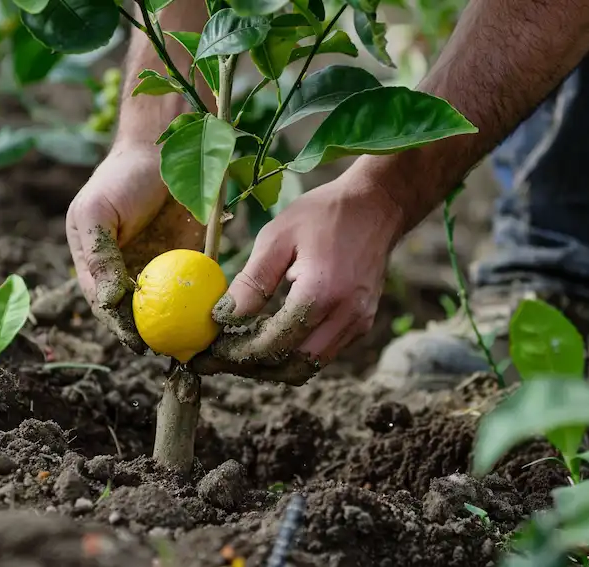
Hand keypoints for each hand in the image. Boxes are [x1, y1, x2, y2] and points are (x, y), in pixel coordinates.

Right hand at [66, 142, 203, 352]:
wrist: (166, 147)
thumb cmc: (123, 178)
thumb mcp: (97, 213)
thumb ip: (98, 255)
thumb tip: (107, 301)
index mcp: (96, 263)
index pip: (106, 306)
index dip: (120, 327)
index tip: (139, 344)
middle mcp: (126, 270)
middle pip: (137, 312)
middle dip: (152, 334)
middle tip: (170, 350)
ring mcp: (157, 266)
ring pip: (167, 306)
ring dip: (178, 326)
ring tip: (192, 345)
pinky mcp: (187, 257)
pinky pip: (193, 286)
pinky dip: (200, 303)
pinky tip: (211, 317)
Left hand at [190, 166, 404, 384]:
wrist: (376, 206)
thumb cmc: (324, 214)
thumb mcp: (278, 237)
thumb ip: (251, 281)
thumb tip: (222, 317)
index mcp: (321, 292)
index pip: (274, 344)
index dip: (239, 353)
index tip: (212, 351)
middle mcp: (346, 315)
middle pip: (293, 366)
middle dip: (254, 367)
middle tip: (222, 358)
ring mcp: (359, 322)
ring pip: (310, 365)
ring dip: (275, 365)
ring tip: (242, 349)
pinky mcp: (362, 322)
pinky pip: (324, 352)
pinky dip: (296, 353)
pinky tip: (272, 336)